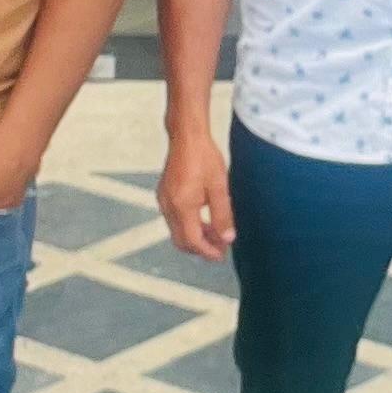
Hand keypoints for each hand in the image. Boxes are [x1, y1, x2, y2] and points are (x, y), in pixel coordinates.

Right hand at [158, 122, 232, 260]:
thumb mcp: (219, 187)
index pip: (193, 240)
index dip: (207, 251)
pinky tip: (203, 219)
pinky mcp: (164, 194)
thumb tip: (227, 238)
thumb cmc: (204, 157)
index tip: (221, 256)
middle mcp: (169, 206)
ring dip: (195, 236)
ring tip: (215, 233)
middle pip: (181, 240)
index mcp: (182, 206)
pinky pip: (173, 219)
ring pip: (176, 230)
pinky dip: (188, 225)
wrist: (187, 136)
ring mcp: (163, 200)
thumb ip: (223, 215)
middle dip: (200, 248)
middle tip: (220, 248)